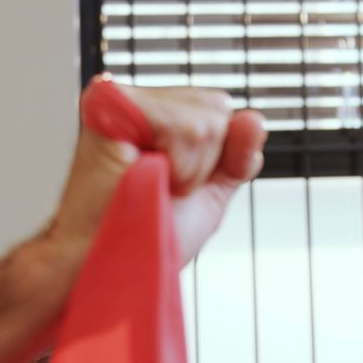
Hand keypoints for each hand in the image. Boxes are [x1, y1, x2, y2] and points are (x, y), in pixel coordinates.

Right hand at [49, 77, 266, 266]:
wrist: (108, 263)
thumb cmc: (143, 237)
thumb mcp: (208, 194)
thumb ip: (237, 155)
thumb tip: (254, 118)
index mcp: (155, 114)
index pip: (218, 108)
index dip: (215, 158)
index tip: (175, 186)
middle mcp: (137, 100)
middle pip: (217, 106)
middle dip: (203, 162)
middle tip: (158, 187)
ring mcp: (122, 99)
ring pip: (206, 119)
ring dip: (188, 169)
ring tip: (146, 186)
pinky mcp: (111, 105)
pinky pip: (184, 126)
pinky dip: (177, 166)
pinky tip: (141, 177)